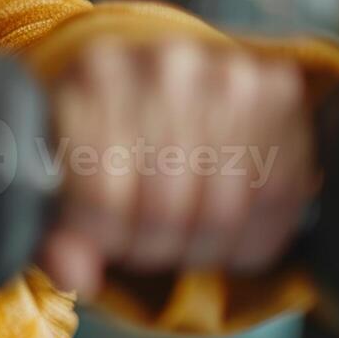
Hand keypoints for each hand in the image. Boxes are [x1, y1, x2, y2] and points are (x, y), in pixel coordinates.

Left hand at [37, 38, 314, 297]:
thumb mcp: (63, 182)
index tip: (108, 242)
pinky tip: (231, 234)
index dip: (107, 238)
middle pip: (165, 206)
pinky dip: (257, 235)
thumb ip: (58, 235)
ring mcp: (224, 70)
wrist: (160, 87)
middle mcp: (162, 63)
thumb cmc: (104, 143)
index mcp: (93, 75)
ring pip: (223, 209)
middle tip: (148, 246)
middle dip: (154, 246)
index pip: (102, 193)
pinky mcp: (277, 88)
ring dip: (204, 246)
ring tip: (184, 240)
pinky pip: (280, 194)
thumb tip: (77, 274)